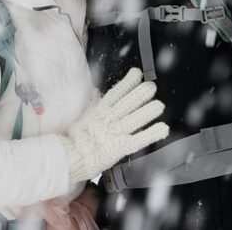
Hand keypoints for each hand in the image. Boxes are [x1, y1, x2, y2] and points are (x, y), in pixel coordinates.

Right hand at [62, 68, 168, 182]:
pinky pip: (138, 140)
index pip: (115, 93)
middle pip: (127, 104)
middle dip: (140, 94)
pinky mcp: (119, 148)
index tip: (137, 73)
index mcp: (99, 112)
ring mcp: (114, 134)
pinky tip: (162, 128)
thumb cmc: (75, 140)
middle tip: (151, 87)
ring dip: (147, 112)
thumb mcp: (83, 117)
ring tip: (159, 105)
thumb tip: (96, 92)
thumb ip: (93, 104)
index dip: (127, 83)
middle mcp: (108, 120)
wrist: (69, 158)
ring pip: (134, 120)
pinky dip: (150, 134)